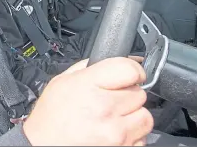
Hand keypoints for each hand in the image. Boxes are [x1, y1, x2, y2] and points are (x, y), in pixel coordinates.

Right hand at [23, 57, 152, 145]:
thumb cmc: (50, 119)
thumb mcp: (61, 82)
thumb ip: (87, 68)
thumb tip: (109, 59)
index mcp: (88, 86)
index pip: (129, 69)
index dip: (132, 70)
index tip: (129, 75)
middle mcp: (105, 108)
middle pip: (140, 93)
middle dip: (127, 96)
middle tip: (110, 102)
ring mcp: (116, 132)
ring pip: (145, 116)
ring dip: (133, 117)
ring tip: (113, 119)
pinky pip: (141, 138)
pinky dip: (131, 136)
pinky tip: (113, 133)